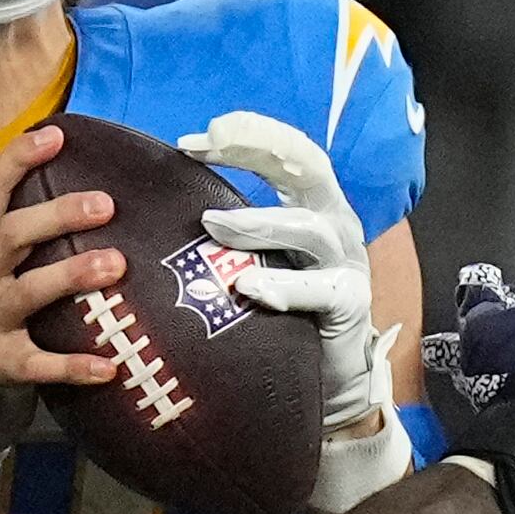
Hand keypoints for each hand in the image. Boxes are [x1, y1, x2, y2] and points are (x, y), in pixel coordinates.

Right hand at [0, 124, 123, 392]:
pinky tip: (107, 367)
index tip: (55, 135)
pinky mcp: (2, 363)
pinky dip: (72, 365)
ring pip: (27, 292)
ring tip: (115, 264)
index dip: (17, 159)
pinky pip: (38, 364)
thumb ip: (21, 221)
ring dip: (71, 274)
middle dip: (57, 216)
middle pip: (11, 235)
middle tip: (106, 205)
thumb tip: (83, 175)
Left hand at [181, 110, 385, 444]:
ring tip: (211, 224)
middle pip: (307, 168)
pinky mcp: (349, 305)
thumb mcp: (259, 257)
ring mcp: (347, 264)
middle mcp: (335, 224)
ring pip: (308, 228)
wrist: (328, 377)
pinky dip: (284, 288)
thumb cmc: (282, 312)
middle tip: (210, 141)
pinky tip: (249, 287)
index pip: (286, 153)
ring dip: (258, 222)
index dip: (247, 135)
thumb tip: (165, 202)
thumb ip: (231, 226)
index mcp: (315, 205)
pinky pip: (318, 292)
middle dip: (259, 148)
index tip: (192, 140)